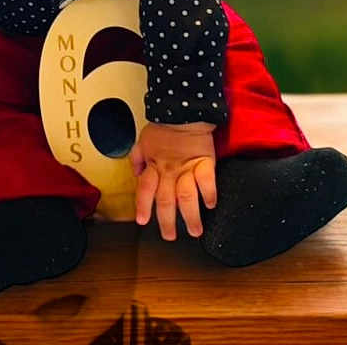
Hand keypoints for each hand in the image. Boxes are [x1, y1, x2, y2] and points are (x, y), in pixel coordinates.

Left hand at [130, 121, 216, 240]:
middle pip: (166, 201)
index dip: (143, 206)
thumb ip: (137, 159)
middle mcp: (169, 170)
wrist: (185, 110)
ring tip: (195, 231)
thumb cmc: (163, 126)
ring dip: (190, 216)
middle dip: (167, 222)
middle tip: (170, 236)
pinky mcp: (205, 162)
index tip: (142, 221)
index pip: (144, 190)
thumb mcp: (143, 140)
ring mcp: (187, 167)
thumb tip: (135, 174)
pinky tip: (211, 205)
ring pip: (187, 197)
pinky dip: (209, 194)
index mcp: (153, 165)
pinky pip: (207, 181)